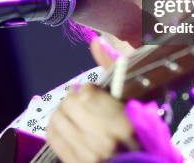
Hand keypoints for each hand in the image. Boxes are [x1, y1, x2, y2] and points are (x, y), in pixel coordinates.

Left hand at [46, 38, 183, 162]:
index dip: (89, 90)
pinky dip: (56, 127)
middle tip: (82, 102)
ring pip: (57, 119)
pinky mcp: (75, 162)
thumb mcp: (136, 104)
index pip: (88, 91)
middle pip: (69, 103)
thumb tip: (97, 42)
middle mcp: (104, 139)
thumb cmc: (141, 135)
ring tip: (75, 115)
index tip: (94, 93)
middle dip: (74, 99)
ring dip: (64, 112)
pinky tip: (66, 126)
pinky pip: (53, 137)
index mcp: (124, 122)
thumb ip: (115, 71)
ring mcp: (88, 154)